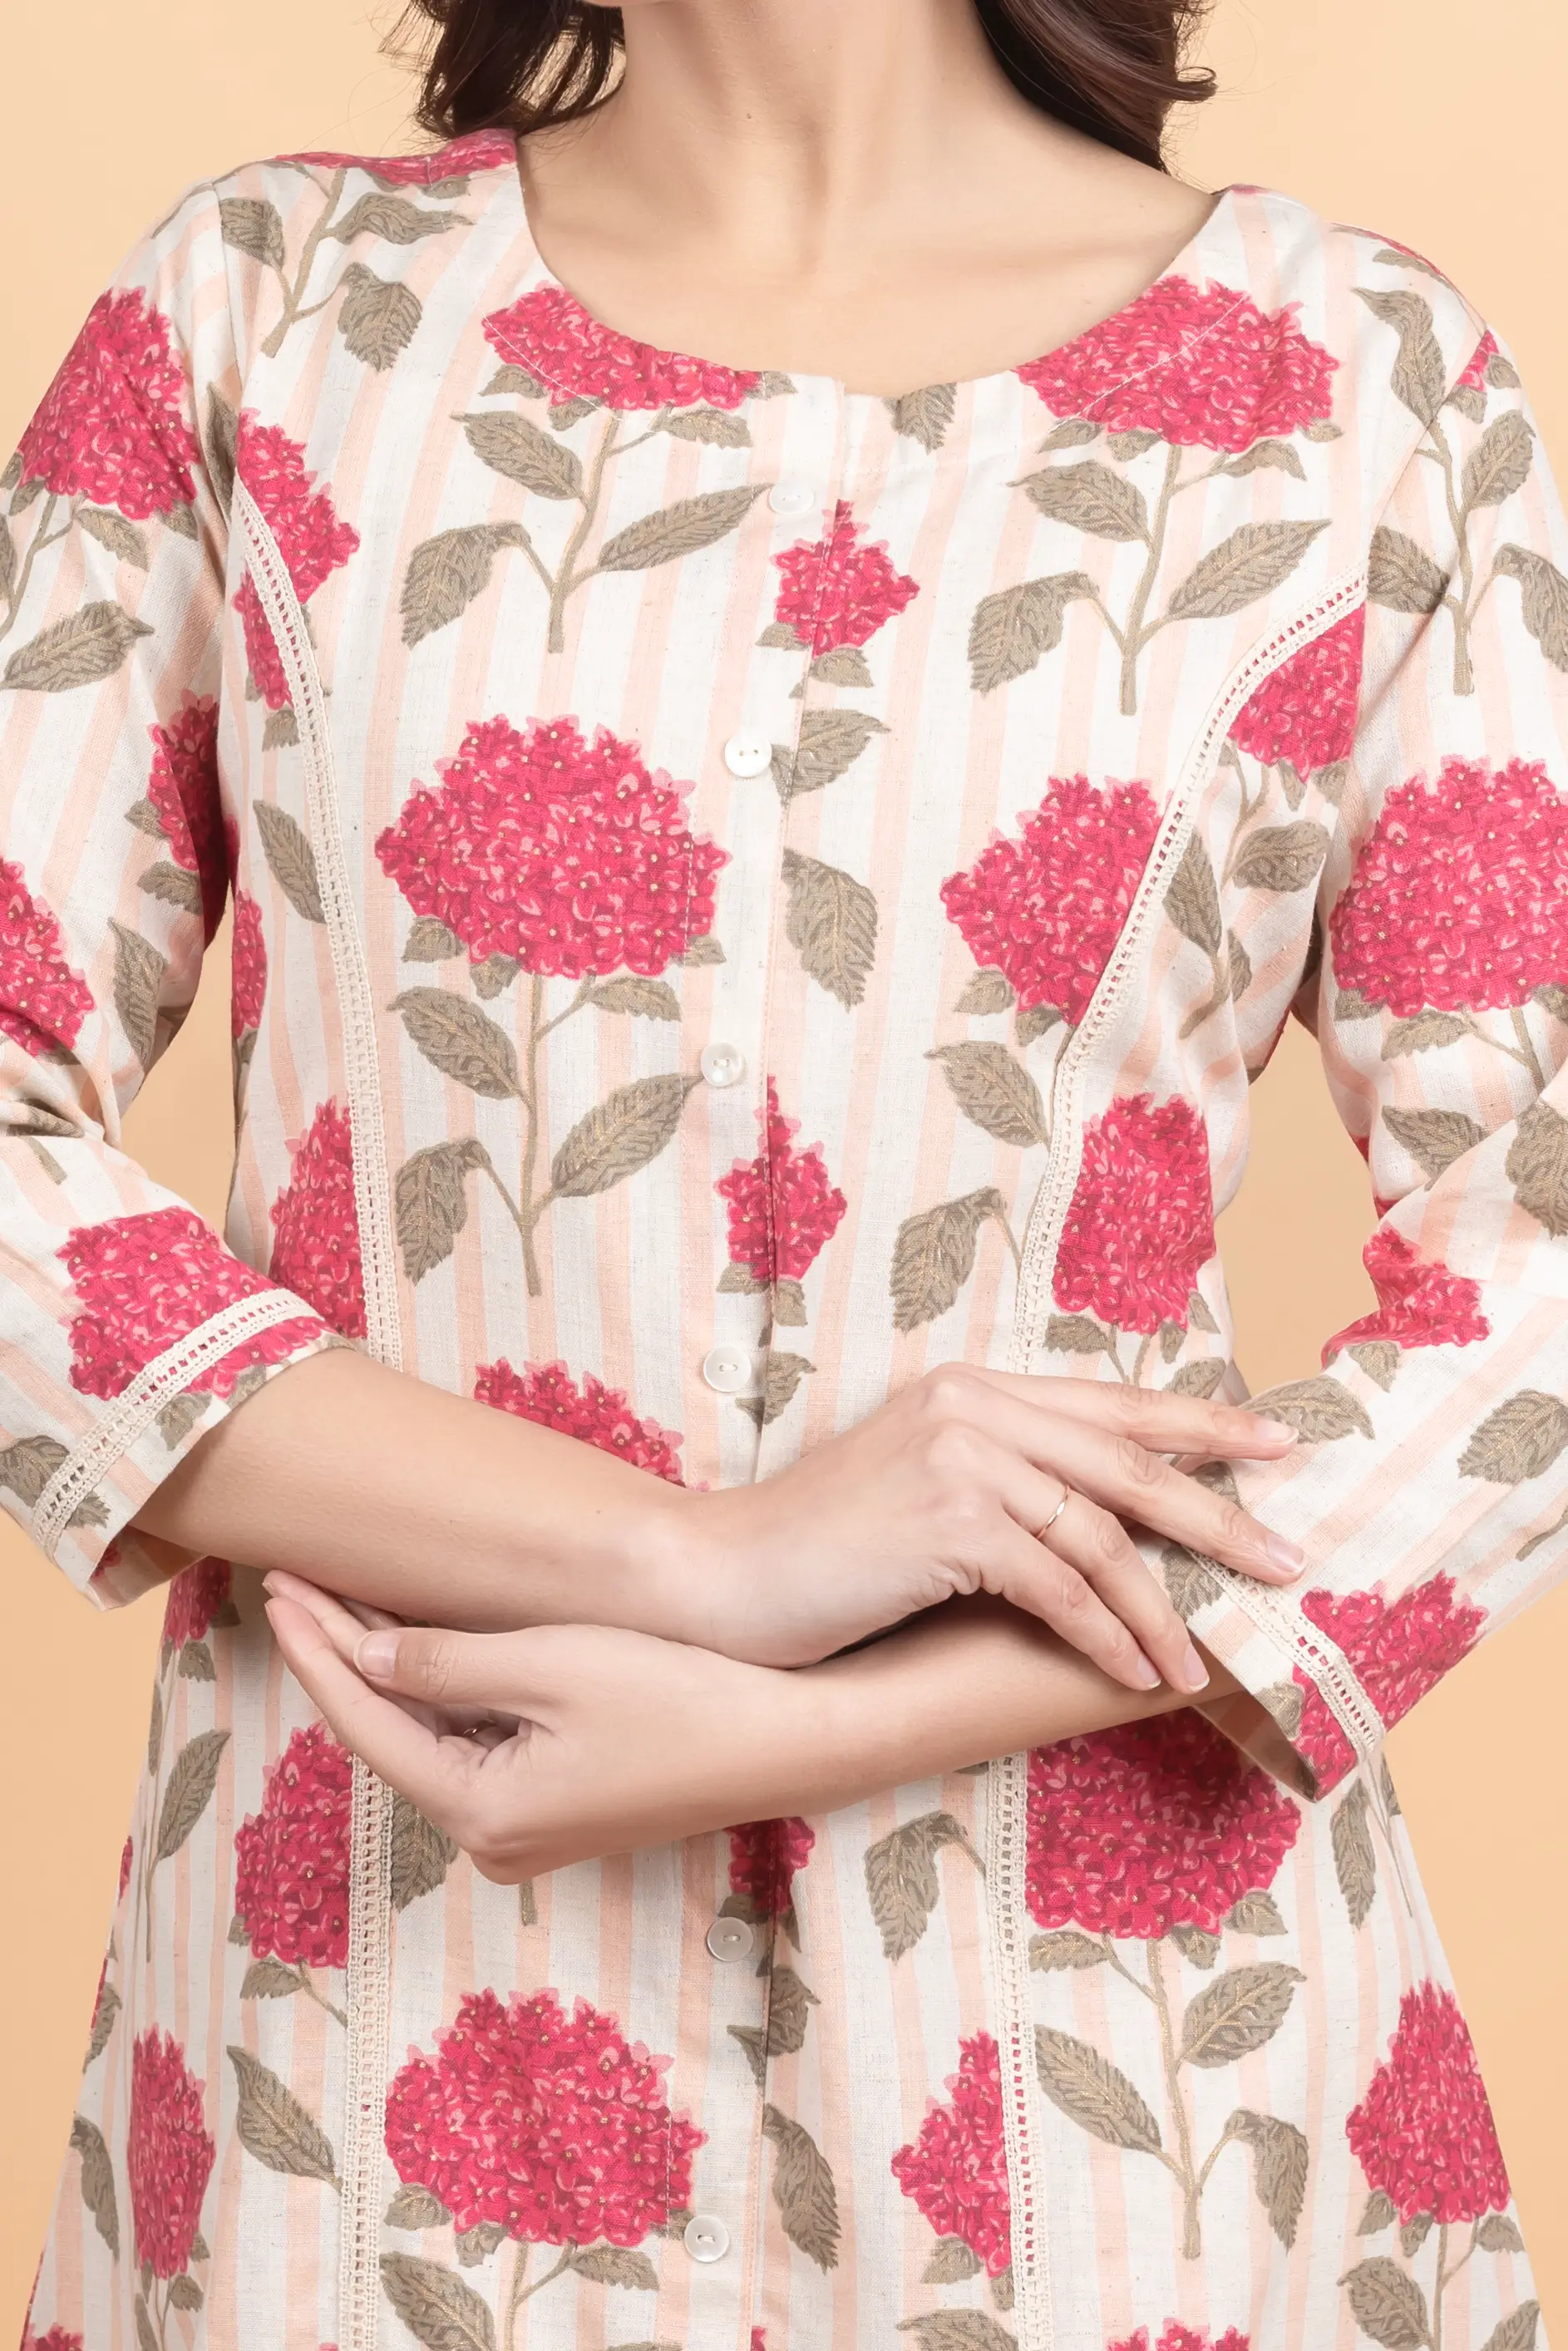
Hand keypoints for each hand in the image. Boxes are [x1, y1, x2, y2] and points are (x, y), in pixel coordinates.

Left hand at [261, 1572, 844, 1881]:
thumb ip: (445, 1665)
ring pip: (432, 1740)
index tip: (276, 1588)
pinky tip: (421, 1641)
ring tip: (339, 1600)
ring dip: (390, 1671)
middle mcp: (493, 1841)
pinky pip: (476, 1747)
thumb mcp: (551, 1665)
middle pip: (391, 1735)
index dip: (317, 1649)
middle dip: (341, 1656)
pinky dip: (443, 1693)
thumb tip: (364, 1657)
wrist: (790, 1739)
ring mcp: (528, 1833)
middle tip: (292, 1583)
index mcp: (482, 1813)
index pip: (366, 1722)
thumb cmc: (679, 1696)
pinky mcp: (560, 1810)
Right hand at [669, 1365, 1302, 1693]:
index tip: (1279, 1446)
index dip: (1202, 1422)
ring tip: (1202, 1661)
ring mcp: (961, 1456)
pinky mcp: (948, 1518)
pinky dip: (1106, 1632)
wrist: (720, 1574)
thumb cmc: (823, 1548)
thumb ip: (1007, 1482)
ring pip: (1101, 1533)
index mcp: (974, 1389)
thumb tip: (1110, 1525)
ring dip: (1162, 1607)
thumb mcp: (924, 1490)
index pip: (1113, 1403)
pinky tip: (1136, 1671)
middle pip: (1128, 1461)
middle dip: (1218, 1514)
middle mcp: (973, 1406)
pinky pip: (1059, 1584)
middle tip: (1289, 1559)